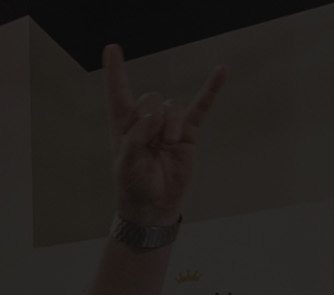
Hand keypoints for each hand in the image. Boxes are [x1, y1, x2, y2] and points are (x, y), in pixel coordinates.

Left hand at [103, 44, 227, 225]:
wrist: (154, 206)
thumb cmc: (134, 185)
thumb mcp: (127, 163)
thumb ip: (136, 136)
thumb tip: (156, 114)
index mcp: (124, 126)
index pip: (118, 94)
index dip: (115, 72)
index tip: (112, 49)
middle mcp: (145, 122)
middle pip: (150, 99)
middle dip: (151, 117)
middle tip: (152, 141)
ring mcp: (167, 126)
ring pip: (171, 107)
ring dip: (170, 125)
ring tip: (168, 144)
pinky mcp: (187, 133)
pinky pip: (200, 107)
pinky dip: (211, 90)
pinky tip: (221, 71)